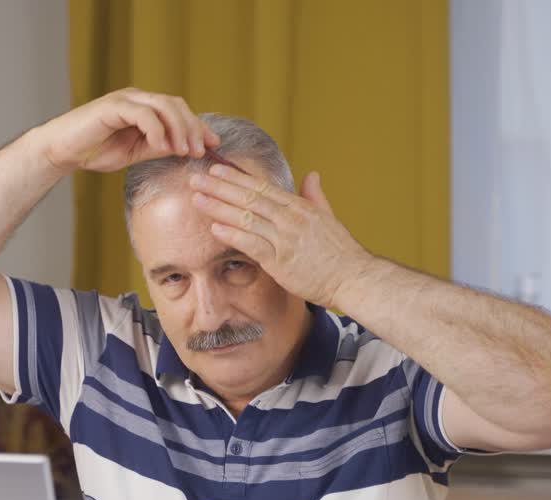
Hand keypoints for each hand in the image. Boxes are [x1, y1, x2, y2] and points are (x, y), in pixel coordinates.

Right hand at [35, 87, 220, 173]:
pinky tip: (161, 145)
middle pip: (175, 105)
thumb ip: (157, 147)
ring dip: (178, 128)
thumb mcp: (134, 152)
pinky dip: (156, 129)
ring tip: (185, 150)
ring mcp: (125, 100)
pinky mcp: (113, 106)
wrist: (62, 151)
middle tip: (200, 151)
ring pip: (163, 106)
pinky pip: (142, 113)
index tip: (213, 146)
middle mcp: (137, 99)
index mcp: (144, 108)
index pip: (178, 112)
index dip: (197, 127)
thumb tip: (184, 148)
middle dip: (193, 127)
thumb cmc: (94, 151)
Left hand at [187, 166, 375, 307]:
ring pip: (246, 218)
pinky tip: (214, 228)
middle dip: (220, 187)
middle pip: (249, 198)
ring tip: (197, 198)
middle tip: (196, 178)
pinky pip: (252, 244)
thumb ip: (315, 196)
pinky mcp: (280, 261)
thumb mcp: (329, 217)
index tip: (216, 170)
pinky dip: (233, 235)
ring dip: (219, 207)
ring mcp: (285, 239)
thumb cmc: (340, 253)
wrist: (354, 278)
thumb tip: (311, 174)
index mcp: (299, 207)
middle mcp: (290, 218)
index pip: (261, 187)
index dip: (236, 178)